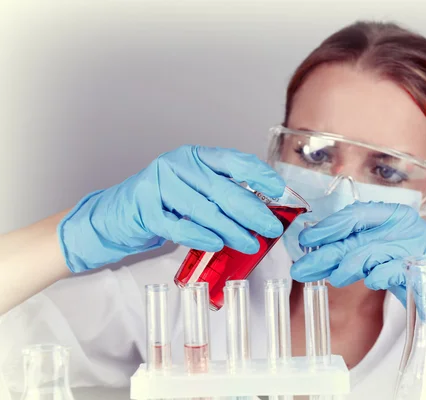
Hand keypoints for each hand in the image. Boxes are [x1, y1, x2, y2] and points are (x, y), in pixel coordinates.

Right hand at [58, 146, 285, 272]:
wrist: (116, 213)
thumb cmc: (164, 202)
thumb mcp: (195, 188)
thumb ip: (223, 193)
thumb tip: (264, 211)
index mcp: (195, 156)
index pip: (234, 160)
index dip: (260, 176)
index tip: (280, 192)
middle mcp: (178, 165)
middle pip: (223, 189)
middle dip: (252, 211)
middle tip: (271, 228)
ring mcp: (159, 185)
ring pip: (204, 210)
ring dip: (231, 230)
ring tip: (251, 244)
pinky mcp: (145, 210)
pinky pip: (178, 226)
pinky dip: (200, 237)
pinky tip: (217, 245)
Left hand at [291, 201, 425, 342]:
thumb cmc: (410, 268)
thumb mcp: (380, 253)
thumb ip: (353, 248)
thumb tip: (314, 251)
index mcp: (394, 215)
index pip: (355, 214)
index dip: (329, 227)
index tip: (306, 240)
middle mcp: (406, 226)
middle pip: (356, 237)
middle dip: (325, 254)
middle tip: (302, 268)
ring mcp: (416, 246)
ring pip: (370, 253)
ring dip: (345, 268)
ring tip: (332, 279)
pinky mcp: (424, 269)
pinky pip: (391, 270)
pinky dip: (376, 277)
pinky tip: (368, 282)